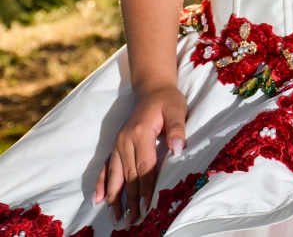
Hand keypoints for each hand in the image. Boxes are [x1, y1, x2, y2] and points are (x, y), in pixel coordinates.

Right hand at [93, 82, 186, 225]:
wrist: (151, 86)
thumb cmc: (167, 98)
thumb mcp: (176, 107)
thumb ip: (177, 128)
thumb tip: (179, 149)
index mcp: (141, 132)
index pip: (144, 167)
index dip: (145, 189)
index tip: (145, 209)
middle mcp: (125, 140)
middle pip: (129, 176)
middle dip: (129, 201)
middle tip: (130, 224)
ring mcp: (118, 143)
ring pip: (115, 175)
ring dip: (114, 198)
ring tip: (115, 219)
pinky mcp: (116, 144)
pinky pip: (106, 166)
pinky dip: (101, 183)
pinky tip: (98, 200)